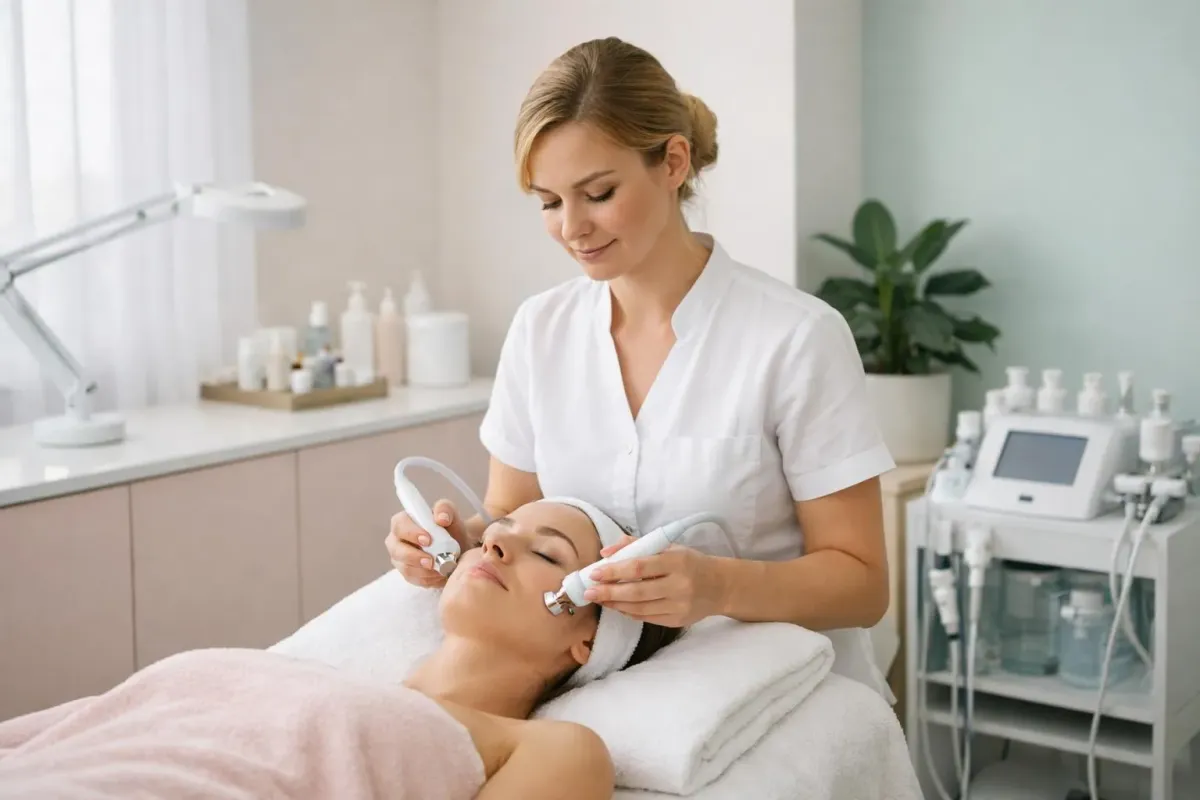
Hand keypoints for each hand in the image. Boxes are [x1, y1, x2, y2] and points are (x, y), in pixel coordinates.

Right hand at [385, 499, 470, 587]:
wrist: (458, 547)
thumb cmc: (449, 528)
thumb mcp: (450, 514)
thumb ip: (445, 509)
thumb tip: (441, 518)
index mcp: (403, 521)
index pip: (399, 525)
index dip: (411, 533)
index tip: (428, 540)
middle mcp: (396, 540)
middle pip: (397, 550)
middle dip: (414, 556)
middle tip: (432, 561)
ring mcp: (400, 559)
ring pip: (405, 568)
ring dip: (424, 571)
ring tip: (441, 568)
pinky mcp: (407, 573)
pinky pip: (414, 579)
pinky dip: (428, 579)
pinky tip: (440, 574)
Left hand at [584, 543, 726, 627]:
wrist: (720, 586)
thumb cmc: (690, 563)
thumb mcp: (668, 547)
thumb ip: (636, 545)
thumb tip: (606, 552)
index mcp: (677, 561)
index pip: (639, 566)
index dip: (614, 571)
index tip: (595, 572)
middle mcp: (679, 585)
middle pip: (636, 591)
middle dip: (609, 592)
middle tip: (589, 592)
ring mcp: (679, 606)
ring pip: (639, 608)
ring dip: (615, 604)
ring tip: (599, 598)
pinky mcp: (677, 621)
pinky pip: (646, 618)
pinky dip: (628, 612)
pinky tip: (617, 605)